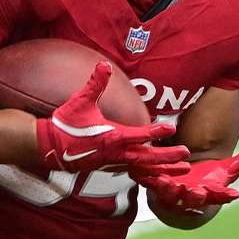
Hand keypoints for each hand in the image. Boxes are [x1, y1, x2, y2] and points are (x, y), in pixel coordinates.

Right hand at [36, 63, 189, 172]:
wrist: (51, 148)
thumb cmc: (66, 124)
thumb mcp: (80, 101)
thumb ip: (95, 83)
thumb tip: (103, 64)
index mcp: (111, 137)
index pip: (138, 135)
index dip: (155, 131)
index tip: (171, 128)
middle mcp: (116, 152)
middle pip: (147, 158)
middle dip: (168, 157)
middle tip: (187, 154)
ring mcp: (114, 162)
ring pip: (144, 168)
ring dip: (164, 168)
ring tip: (183, 169)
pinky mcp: (112, 166)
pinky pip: (136, 172)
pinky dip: (151, 174)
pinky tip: (163, 174)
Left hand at [133, 145, 238, 211]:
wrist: (180, 192)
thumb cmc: (206, 180)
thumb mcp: (227, 170)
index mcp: (209, 193)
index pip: (220, 195)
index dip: (226, 196)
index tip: (235, 195)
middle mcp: (191, 197)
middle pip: (194, 198)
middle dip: (195, 197)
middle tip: (197, 193)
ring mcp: (171, 194)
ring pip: (170, 193)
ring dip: (168, 189)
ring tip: (167, 184)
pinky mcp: (154, 188)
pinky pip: (150, 184)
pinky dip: (146, 180)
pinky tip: (143, 173)